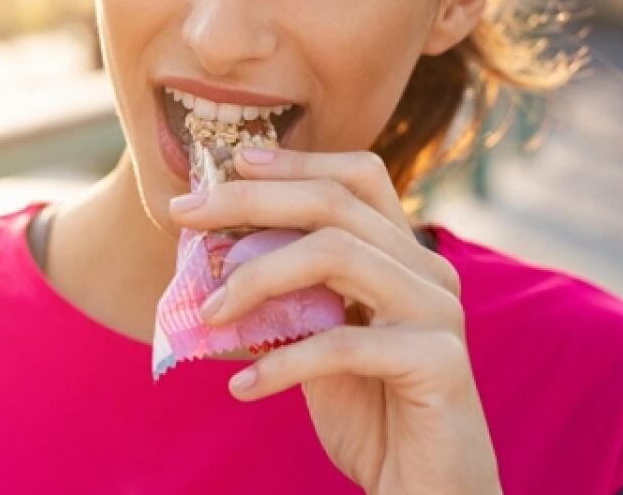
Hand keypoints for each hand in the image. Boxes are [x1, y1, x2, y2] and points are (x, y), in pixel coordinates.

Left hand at [169, 147, 501, 494]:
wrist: (427, 492)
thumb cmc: (369, 411)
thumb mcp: (316, 338)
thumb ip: (286, 295)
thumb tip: (213, 253)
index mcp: (403, 255)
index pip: (358, 176)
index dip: (296, 161)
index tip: (232, 161)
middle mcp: (428, 271)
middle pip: (334, 204)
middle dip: (249, 200)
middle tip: (183, 214)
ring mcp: (439, 313)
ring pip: (336, 255)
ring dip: (255, 278)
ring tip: (207, 315)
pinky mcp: (438, 364)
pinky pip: (342, 344)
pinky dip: (281, 364)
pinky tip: (242, 388)